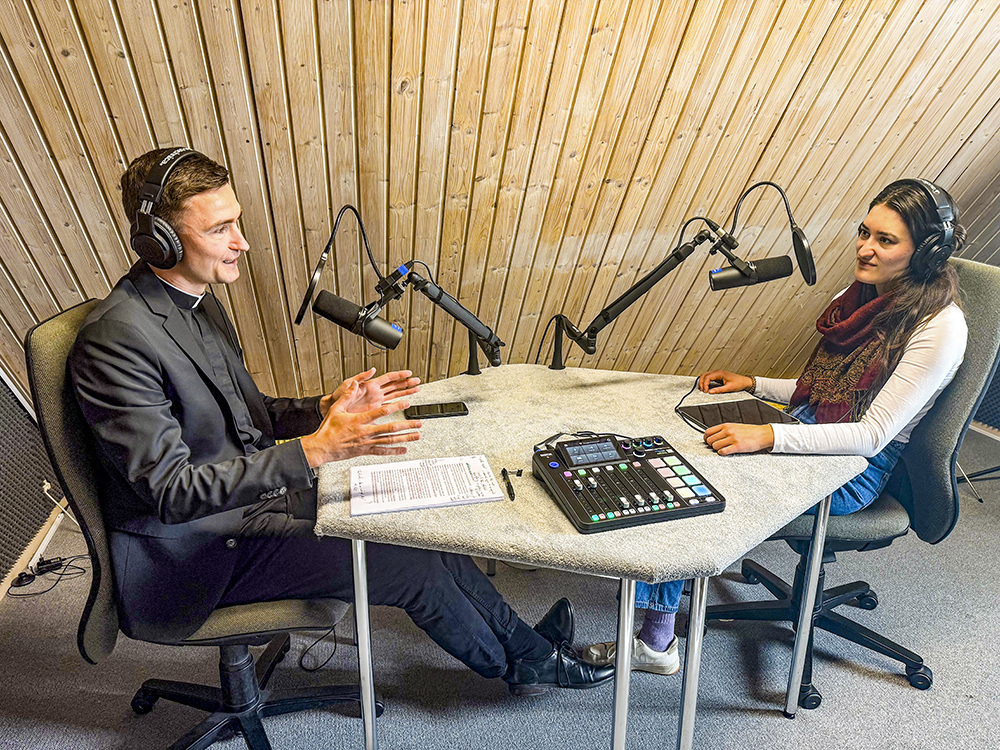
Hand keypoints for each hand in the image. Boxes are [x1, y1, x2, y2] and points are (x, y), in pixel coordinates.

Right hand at [302, 381, 421, 465]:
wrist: (322, 447)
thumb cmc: (328, 429)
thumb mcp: (336, 409)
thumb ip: (347, 395)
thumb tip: (355, 383)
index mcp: (359, 420)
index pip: (381, 411)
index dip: (396, 407)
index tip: (406, 403)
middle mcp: (365, 432)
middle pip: (390, 428)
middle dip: (407, 425)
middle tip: (419, 423)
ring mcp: (367, 443)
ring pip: (389, 440)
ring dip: (405, 438)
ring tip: (417, 436)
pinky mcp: (365, 451)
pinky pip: (382, 451)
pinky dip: (394, 451)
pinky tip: (404, 450)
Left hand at [322, 368, 420, 414]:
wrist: (331, 409)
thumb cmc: (336, 397)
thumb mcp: (347, 385)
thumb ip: (360, 378)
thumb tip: (371, 369)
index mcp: (370, 385)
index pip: (388, 378)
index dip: (399, 375)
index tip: (409, 373)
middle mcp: (374, 392)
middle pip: (395, 386)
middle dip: (407, 383)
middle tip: (418, 381)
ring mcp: (375, 401)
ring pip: (394, 396)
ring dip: (405, 393)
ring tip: (416, 390)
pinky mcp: (374, 411)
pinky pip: (389, 407)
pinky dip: (397, 406)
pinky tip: (405, 405)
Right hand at [697, 369, 752, 393]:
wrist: (744, 382)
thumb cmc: (739, 383)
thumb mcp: (729, 388)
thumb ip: (719, 390)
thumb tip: (710, 392)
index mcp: (720, 373)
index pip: (707, 377)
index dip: (704, 384)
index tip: (705, 391)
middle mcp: (718, 372)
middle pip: (704, 375)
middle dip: (701, 382)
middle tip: (702, 390)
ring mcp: (717, 373)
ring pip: (705, 375)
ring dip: (703, 382)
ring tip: (703, 389)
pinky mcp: (718, 376)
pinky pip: (709, 377)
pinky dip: (706, 381)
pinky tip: (706, 387)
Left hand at [703, 423, 773, 454]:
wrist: (762, 434)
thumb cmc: (750, 431)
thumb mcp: (735, 426)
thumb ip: (724, 430)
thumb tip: (713, 435)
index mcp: (726, 426)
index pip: (708, 432)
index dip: (706, 438)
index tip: (707, 441)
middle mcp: (728, 431)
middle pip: (710, 440)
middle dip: (710, 445)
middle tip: (715, 446)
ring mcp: (732, 439)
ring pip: (715, 446)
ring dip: (716, 449)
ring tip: (721, 449)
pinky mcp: (737, 447)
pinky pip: (723, 452)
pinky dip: (721, 453)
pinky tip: (725, 452)